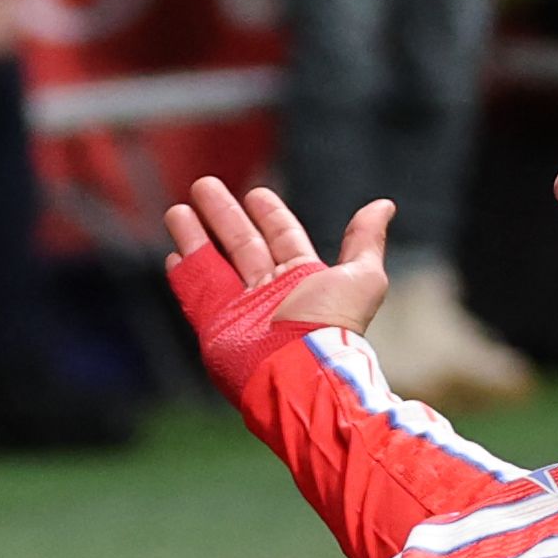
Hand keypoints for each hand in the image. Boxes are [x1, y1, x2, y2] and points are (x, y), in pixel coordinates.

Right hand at [164, 173, 391, 366]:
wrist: (301, 373)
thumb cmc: (332, 326)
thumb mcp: (361, 277)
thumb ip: (366, 240)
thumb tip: (384, 205)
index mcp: (303, 279)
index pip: (282, 236)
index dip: (269, 213)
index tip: (255, 193)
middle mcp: (270, 292)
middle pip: (242, 243)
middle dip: (223, 214)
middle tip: (204, 185)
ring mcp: (240, 309)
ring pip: (213, 262)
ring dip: (195, 236)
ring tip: (176, 210)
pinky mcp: (216, 326)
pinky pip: (197, 294)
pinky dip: (185, 274)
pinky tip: (173, 254)